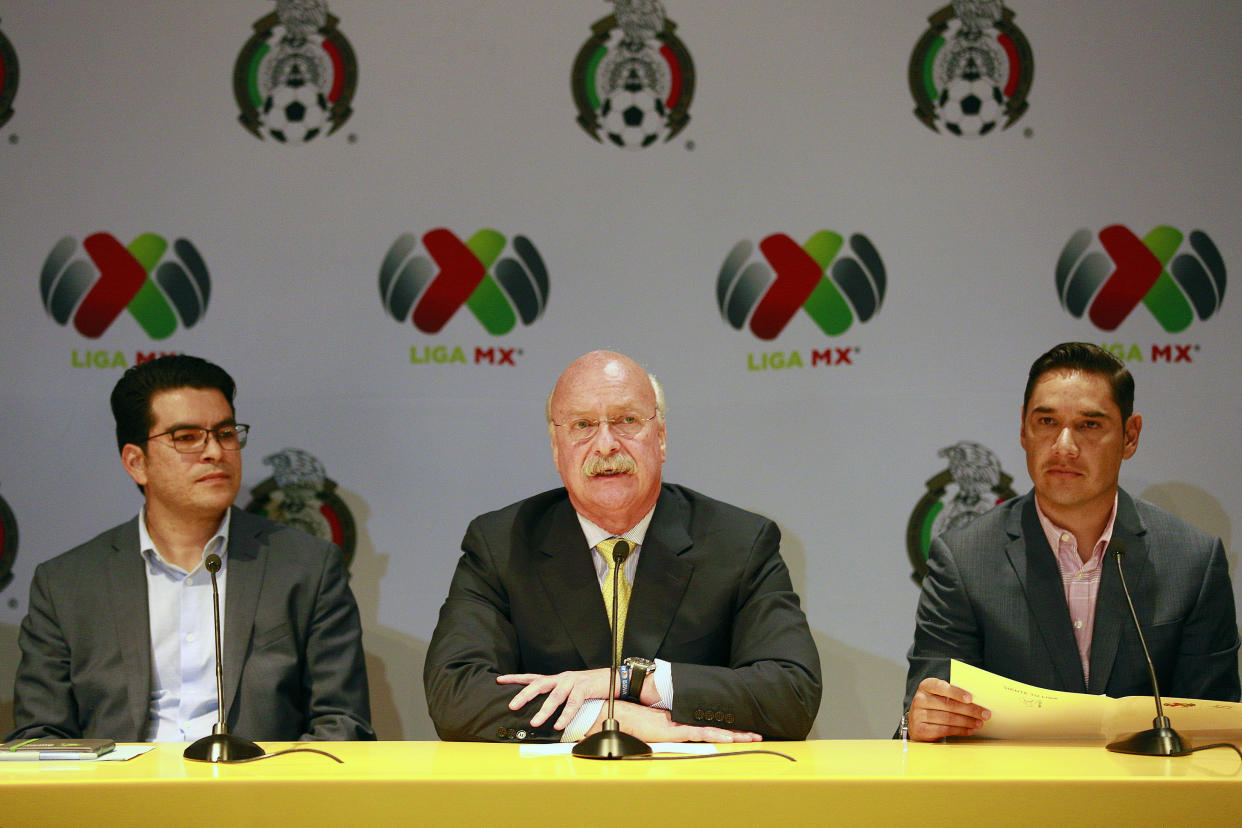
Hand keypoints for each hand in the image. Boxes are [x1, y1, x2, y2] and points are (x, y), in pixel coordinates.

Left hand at [496, 668, 611, 729]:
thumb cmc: (590, 687)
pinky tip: (559, 725)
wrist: (613, 679)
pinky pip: (573, 703)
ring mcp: (572, 682)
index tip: (500, 680)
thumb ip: (557, 698)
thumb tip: (542, 712)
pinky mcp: (584, 688)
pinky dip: (565, 715)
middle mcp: (562, 678)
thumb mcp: (570, 690)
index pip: (532, 677)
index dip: (515, 678)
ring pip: (555, 696)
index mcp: (556, 679)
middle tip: (512, 706)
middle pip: (538, 684)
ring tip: (535, 722)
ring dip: (544, 710)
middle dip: (524, 695)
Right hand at [600, 701, 762, 743]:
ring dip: (733, 734)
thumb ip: (667, 731)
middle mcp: (684, 721)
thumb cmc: (632, 722)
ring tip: (751, 737)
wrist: (619, 715)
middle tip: (755, 735)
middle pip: (716, 726)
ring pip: (713, 730)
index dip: (726, 728)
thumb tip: (677, 735)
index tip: (742, 730)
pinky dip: (715, 736)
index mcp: (681, 721)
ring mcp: (680, 725)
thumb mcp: (654, 728)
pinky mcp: (674, 730)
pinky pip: (699, 734)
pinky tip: (728, 738)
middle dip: (737, 731)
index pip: (709, 724)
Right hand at [906, 677, 989, 741]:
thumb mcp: (939, 696)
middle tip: (985, 714)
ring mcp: (918, 715)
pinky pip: (945, 730)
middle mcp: (920, 699)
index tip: (970, 698)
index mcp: (926, 686)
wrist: (917, 723)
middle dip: (970, 710)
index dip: (956, 692)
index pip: (942, 687)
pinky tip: (970, 730)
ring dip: (967, 721)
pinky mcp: (920, 730)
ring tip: (980, 723)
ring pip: (948, 719)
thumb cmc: (935, 706)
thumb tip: (978, 701)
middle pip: (949, 705)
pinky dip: (960, 731)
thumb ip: (953, 696)